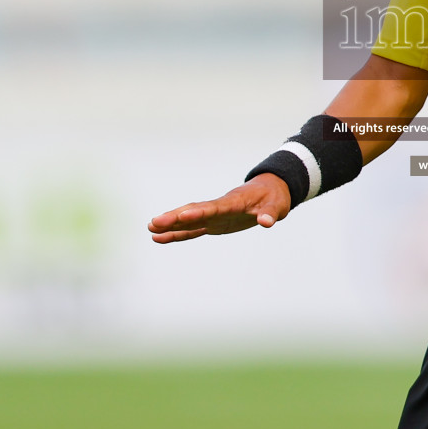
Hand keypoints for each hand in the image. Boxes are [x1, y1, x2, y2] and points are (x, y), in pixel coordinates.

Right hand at [148, 174, 292, 242]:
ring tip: (150, 229)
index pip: (214, 208)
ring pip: (189, 220)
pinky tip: (159, 238)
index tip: (182, 215)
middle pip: (194, 212)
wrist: (270, 190)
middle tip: (153, 223)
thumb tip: (267, 222)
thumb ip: (270, 213)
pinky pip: (193, 230)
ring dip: (171, 225)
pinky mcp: (214, 223)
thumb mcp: (277, 206)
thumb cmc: (274, 198)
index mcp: (234, 202)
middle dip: (175, 218)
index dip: (199, 212)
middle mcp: (220, 207)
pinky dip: (177, 234)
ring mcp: (215, 215)